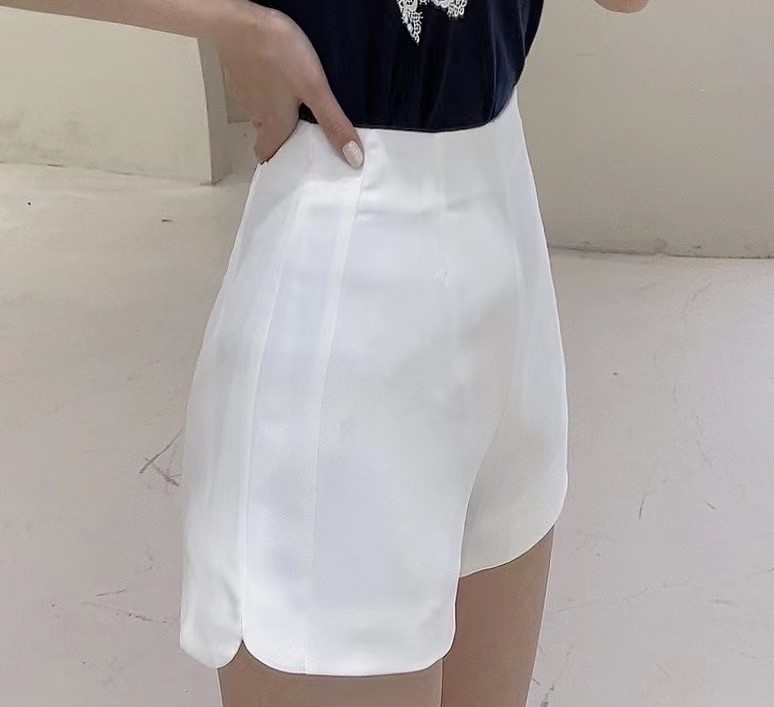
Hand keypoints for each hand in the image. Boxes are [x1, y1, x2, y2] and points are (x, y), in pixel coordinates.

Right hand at [216, 6, 363, 167]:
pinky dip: (267, 88)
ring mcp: (245, 93)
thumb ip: (333, 123)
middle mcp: (257, 114)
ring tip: (298, 101)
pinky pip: (256, 88)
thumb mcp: (314, 89)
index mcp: (273, 125)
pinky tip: (281, 76)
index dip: (279, 161)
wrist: (238, 19)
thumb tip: (353, 159)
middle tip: (304, 131)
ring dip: (277, 110)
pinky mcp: (241, 73)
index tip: (294, 162)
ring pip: (262, 111)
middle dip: (283, 135)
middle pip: (268, 135)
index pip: (268, 156)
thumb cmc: (277, 53)